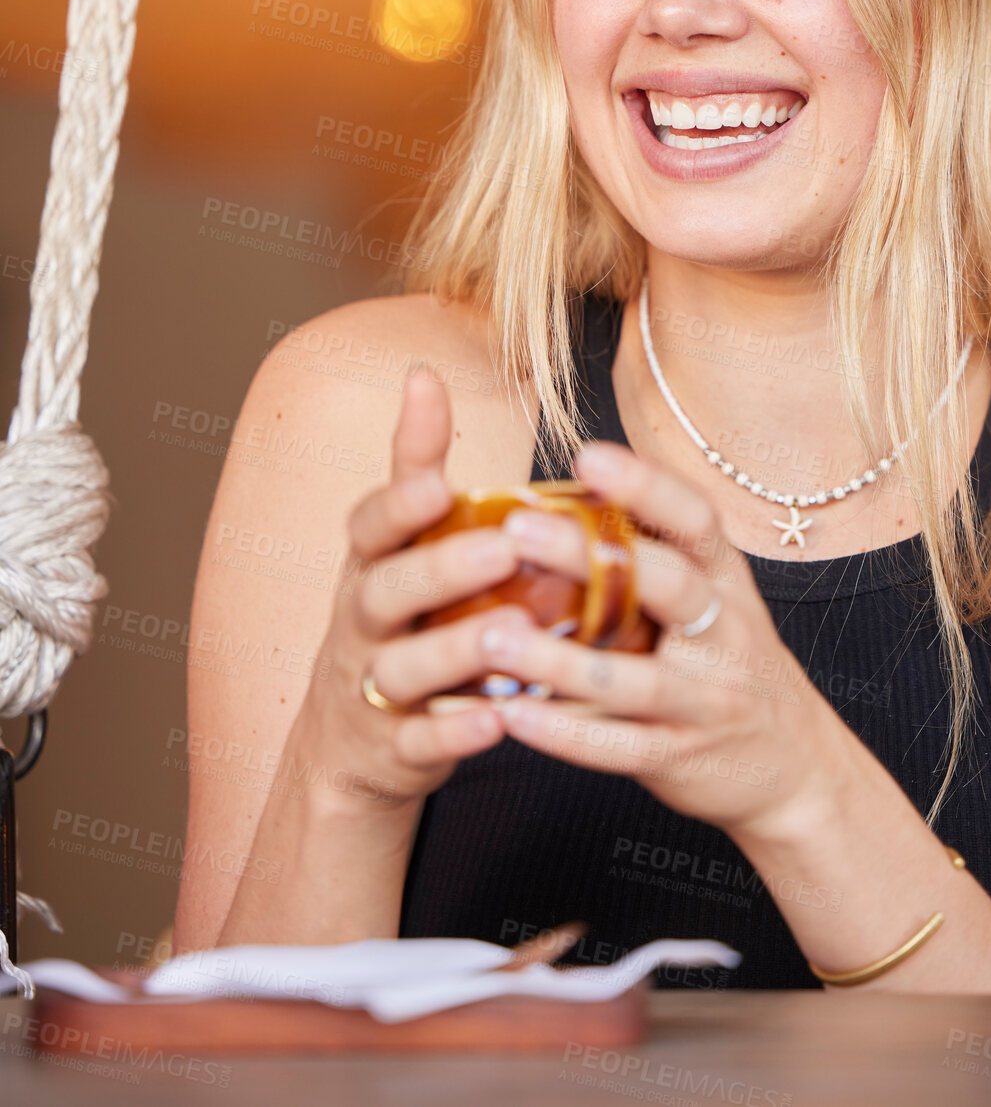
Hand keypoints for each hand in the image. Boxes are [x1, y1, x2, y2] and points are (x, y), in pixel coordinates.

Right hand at [297, 367, 531, 810]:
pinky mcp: (392, 750)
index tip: (437, 483)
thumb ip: (411, 467)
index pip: (370, 526)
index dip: (399, 505)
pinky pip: (420, 744)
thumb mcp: (392, 544)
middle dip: (440, 570)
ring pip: (402, 670)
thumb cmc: (392, 620)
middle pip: (386, 593)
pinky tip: (498, 721)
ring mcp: (371, 689)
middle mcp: (362, 623)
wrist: (348, 746)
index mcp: (369, 566)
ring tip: (508, 637)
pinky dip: (456, 735)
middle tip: (500, 552)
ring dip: (453, 652)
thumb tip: (424, 373)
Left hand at [477, 441, 826, 844]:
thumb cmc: (729, 663)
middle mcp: (725, 632)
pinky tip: (511, 713)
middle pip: (665, 584)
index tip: (588, 456)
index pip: (696, 519)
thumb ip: (655, 557)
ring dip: (557, 658)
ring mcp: (706, 698)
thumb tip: (564, 497)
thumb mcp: (715, 600)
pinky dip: (562, 732)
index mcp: (727, 580)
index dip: (646, 484)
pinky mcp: (680, 756)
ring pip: (631, 678)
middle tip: (516, 530)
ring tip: (490, 635)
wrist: (796, 767)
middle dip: (588, 556)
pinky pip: (617, 745)